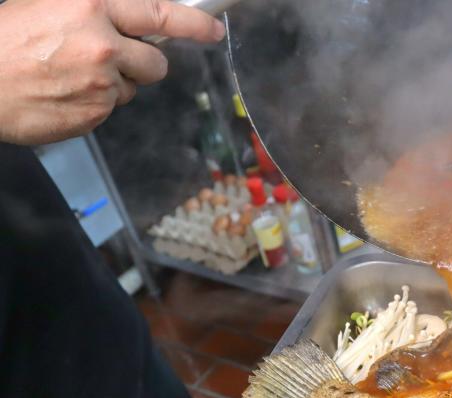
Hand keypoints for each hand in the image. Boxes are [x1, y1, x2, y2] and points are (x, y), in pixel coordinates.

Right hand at [0, 0, 224, 144]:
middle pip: (155, 63)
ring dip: (112, 84)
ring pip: (131, 89)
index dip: (194, 23)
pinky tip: (62, 93)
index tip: (213, 29)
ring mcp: (101, 85)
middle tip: (110, 60)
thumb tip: (133, 24)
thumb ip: (96, 15)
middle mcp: (104, 46)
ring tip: (68, 75)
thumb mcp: (49, 7)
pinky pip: (109, 109)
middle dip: (141, 64)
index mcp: (91, 7)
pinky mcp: (94, 116)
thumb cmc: (3, 40)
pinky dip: (93, 104)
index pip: (160, 12)